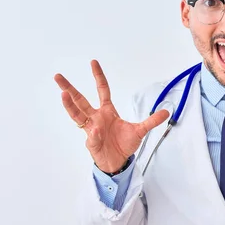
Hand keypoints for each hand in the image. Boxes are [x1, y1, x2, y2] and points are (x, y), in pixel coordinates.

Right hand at [54, 60, 168, 172]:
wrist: (118, 162)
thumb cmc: (124, 144)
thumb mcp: (140, 131)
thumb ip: (151, 121)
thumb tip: (166, 112)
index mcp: (107, 111)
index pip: (102, 90)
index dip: (98, 76)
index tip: (93, 63)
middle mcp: (96, 117)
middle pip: (80, 100)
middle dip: (69, 89)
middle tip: (58, 77)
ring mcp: (91, 129)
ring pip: (77, 115)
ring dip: (69, 105)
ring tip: (63, 95)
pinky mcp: (91, 142)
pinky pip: (92, 137)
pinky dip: (95, 135)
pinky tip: (97, 132)